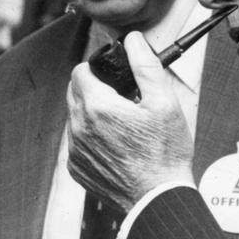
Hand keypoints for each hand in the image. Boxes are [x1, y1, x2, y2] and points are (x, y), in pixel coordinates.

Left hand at [66, 32, 195, 211]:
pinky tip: (115, 144)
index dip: (96, 68)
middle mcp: (79, 127)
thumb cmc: (165, 153)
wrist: (157, 198)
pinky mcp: (77, 169)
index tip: (113, 76)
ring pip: (74, 117)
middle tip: (119, 97)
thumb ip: (145, 65)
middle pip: (74, 92)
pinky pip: (77, 142)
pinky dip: (91, 137)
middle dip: (92, 88)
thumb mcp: (164, 102)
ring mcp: (76, 150)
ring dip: (91, 113)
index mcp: (97, 107)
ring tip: (120, 122)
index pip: (80, 71)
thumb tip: (134, 40)